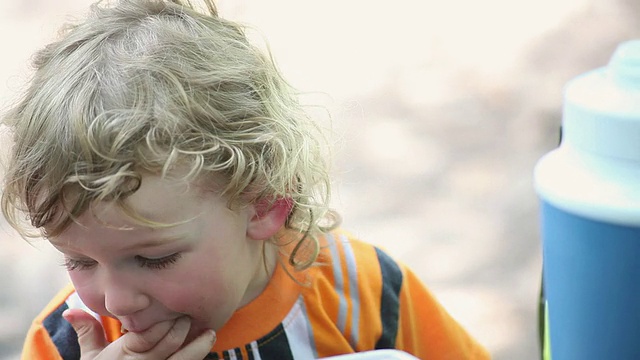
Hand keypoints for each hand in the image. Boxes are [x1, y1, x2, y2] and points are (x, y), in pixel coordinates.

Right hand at [62, 309, 215, 358]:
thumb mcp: (90, 358)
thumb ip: (88, 332)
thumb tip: (71, 309)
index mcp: (123, 355)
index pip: (148, 335)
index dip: (164, 322)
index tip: (174, 309)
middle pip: (169, 343)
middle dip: (182, 327)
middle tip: (190, 315)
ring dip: (199, 346)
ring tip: (209, 333)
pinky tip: (205, 352)